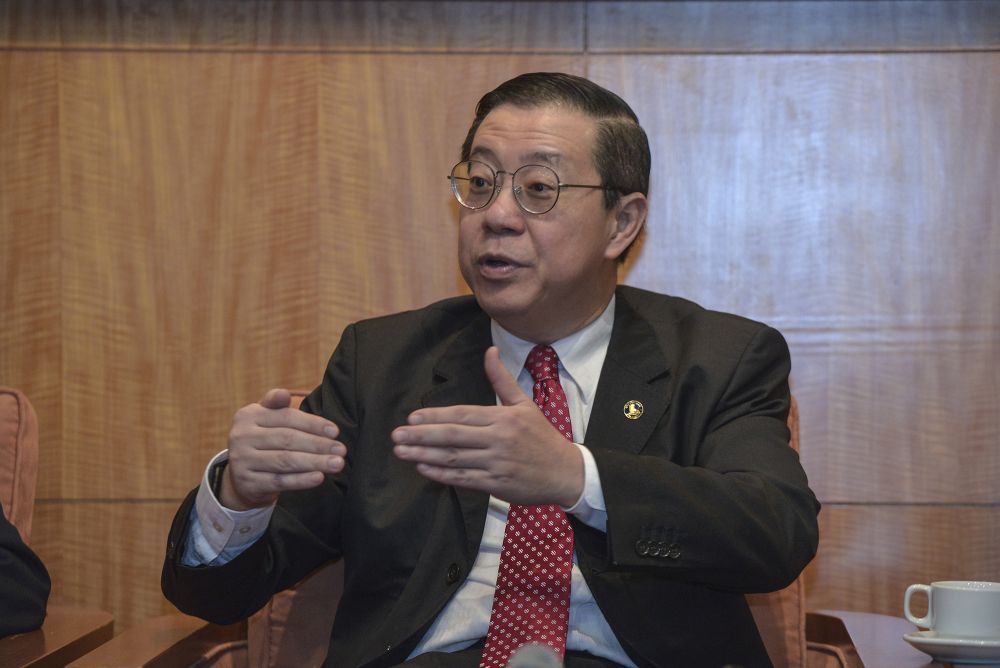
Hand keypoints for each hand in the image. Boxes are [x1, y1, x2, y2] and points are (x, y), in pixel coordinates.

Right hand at [221, 389, 345, 509]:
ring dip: (315, 462)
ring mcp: (242, 461)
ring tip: (337, 464)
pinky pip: (279, 481)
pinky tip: (319, 477)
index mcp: (248, 415)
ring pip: (285, 461)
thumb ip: (276, 404)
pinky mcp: (247, 483)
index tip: (335, 432)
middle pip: (287, 439)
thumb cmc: (264, 440)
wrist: (243, 476)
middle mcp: (241, 437)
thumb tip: (285, 394)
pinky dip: (301, 480)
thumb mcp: (266, 418)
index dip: (313, 424)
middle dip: (318, 444)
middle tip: (341, 450)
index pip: (286, 417)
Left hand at [391, 347, 583, 505]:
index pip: (462, 415)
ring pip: (455, 458)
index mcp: (504, 418)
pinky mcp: (496, 484)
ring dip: (425, 455)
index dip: (435, 417)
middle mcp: (498, 440)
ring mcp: (496, 463)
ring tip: (402, 452)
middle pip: (453, 436)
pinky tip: (423, 469)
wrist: (565, 472)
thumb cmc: (542, 437)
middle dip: (422, 436)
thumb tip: (490, 350)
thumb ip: (502, 380)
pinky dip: (442, 474)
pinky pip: (464, 478)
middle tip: (396, 436)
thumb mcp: (525, 404)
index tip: (412, 418)